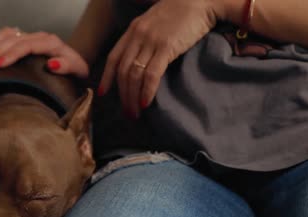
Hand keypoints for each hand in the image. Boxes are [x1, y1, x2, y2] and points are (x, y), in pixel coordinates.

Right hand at [0, 27, 89, 77]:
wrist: (78, 64)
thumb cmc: (76, 71)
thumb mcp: (78, 71)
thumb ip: (67, 66)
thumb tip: (52, 64)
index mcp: (51, 43)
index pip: (27, 45)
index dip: (12, 54)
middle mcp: (39, 37)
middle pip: (13, 39)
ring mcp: (31, 36)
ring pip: (7, 34)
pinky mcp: (24, 39)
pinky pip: (6, 35)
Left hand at [99, 0, 217, 118]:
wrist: (203, 0)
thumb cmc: (183, 11)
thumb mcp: (156, 20)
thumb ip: (145, 35)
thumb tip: (142, 57)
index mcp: (133, 29)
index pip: (113, 57)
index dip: (107, 77)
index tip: (104, 93)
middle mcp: (138, 35)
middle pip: (123, 71)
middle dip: (122, 95)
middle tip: (127, 112)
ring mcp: (151, 41)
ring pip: (134, 75)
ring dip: (133, 98)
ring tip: (135, 113)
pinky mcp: (166, 47)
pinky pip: (151, 75)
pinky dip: (147, 91)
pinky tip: (146, 103)